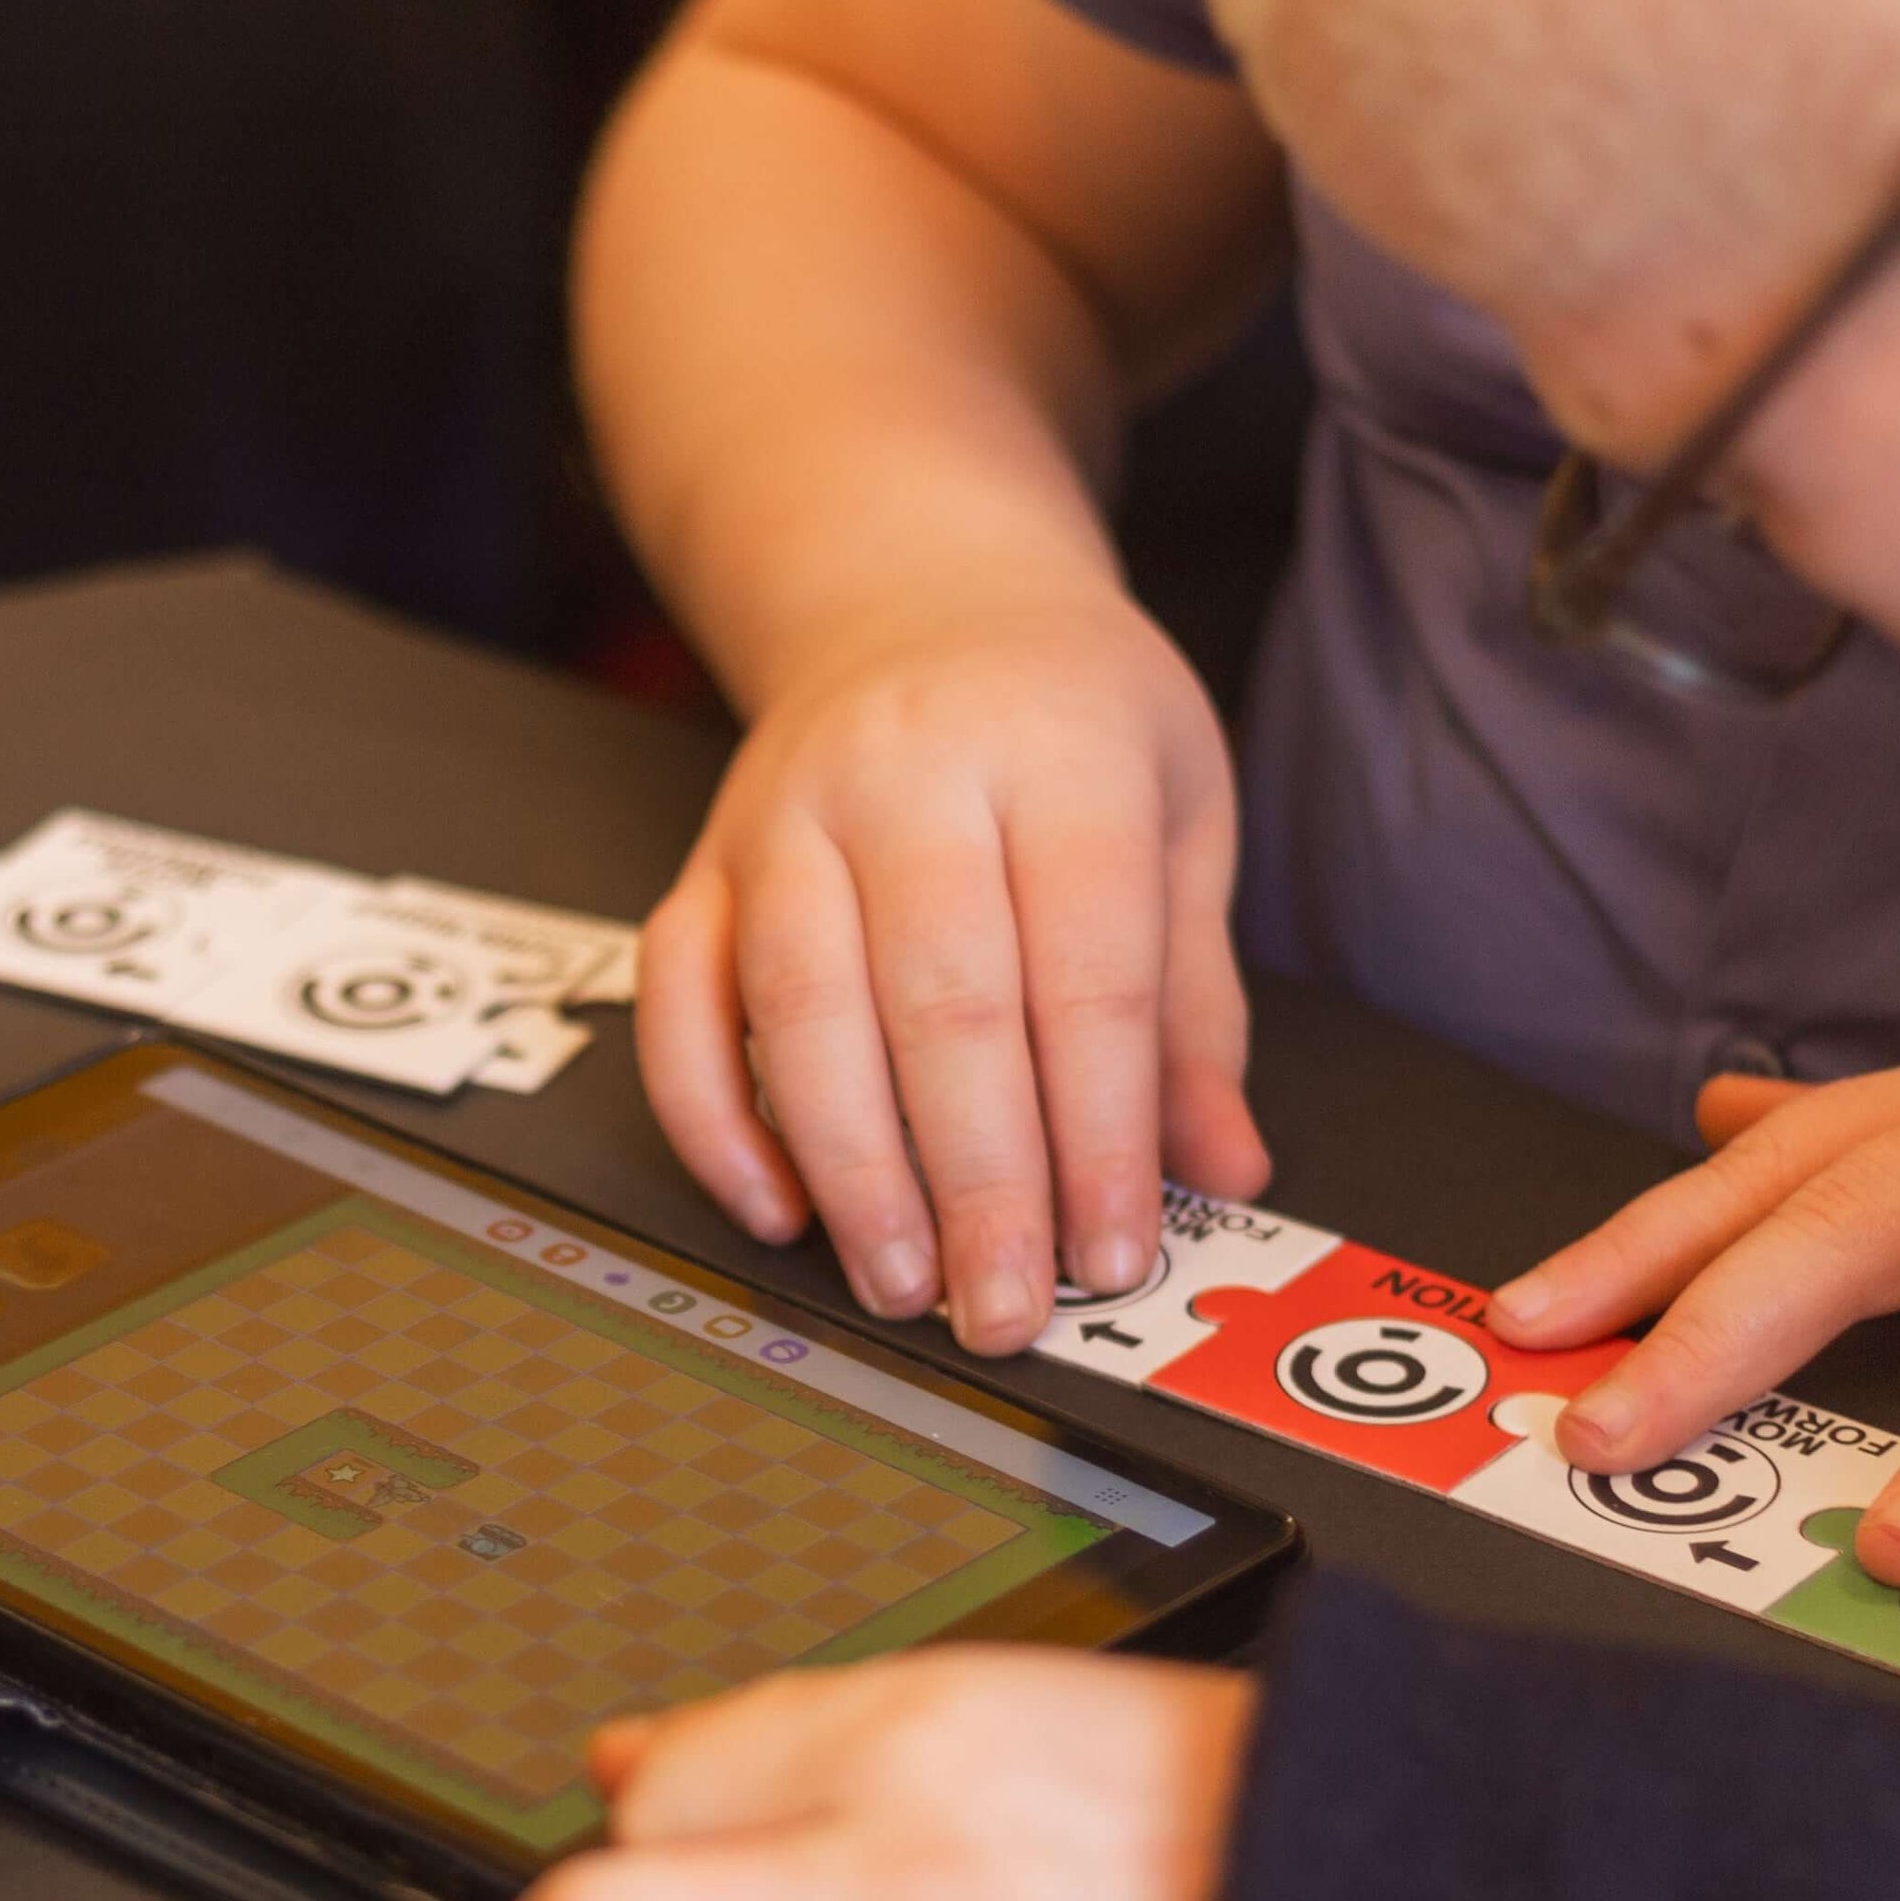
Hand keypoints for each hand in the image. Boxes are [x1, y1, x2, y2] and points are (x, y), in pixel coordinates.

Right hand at [637, 601, 1264, 1360]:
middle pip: (944, 1005)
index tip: (1116, 1255)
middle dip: (981, 1182)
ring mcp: (785, 817)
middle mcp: (909, 775)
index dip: (1102, 1131)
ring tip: (905, 1284)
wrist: (918, 589)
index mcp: (1057, 753)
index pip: (1087, 972)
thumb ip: (1193, 1001)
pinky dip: (713, 1119)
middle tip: (1008, 1310)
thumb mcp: (1178, 813)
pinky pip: (676, 1002)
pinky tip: (777, 1209)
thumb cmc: (1067, 719)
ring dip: (853, 1171)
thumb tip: (1223, 1168)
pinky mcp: (702, 864)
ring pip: (802, 1012)